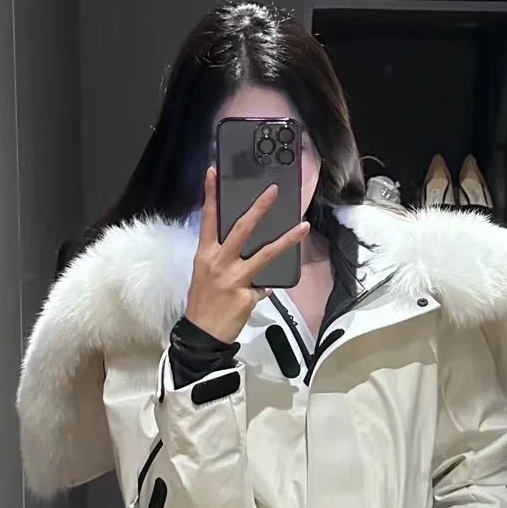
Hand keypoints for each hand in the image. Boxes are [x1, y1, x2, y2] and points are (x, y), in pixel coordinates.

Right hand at [184, 166, 308, 342]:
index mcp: (205, 254)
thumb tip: (247, 250)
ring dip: (287, 240)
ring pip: (266, 254)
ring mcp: (235, 278)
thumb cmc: (203, 301)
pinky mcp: (248, 294)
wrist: (202, 334)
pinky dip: (263, 288)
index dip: (210, 195)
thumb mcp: (205, 274)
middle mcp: (219, 262)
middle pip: (242, 229)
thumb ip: (223, 258)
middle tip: (273, 191)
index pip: (208, 219)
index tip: (213, 173)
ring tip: (304, 228)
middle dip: (259, 208)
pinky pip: (264, 286)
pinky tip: (254, 295)